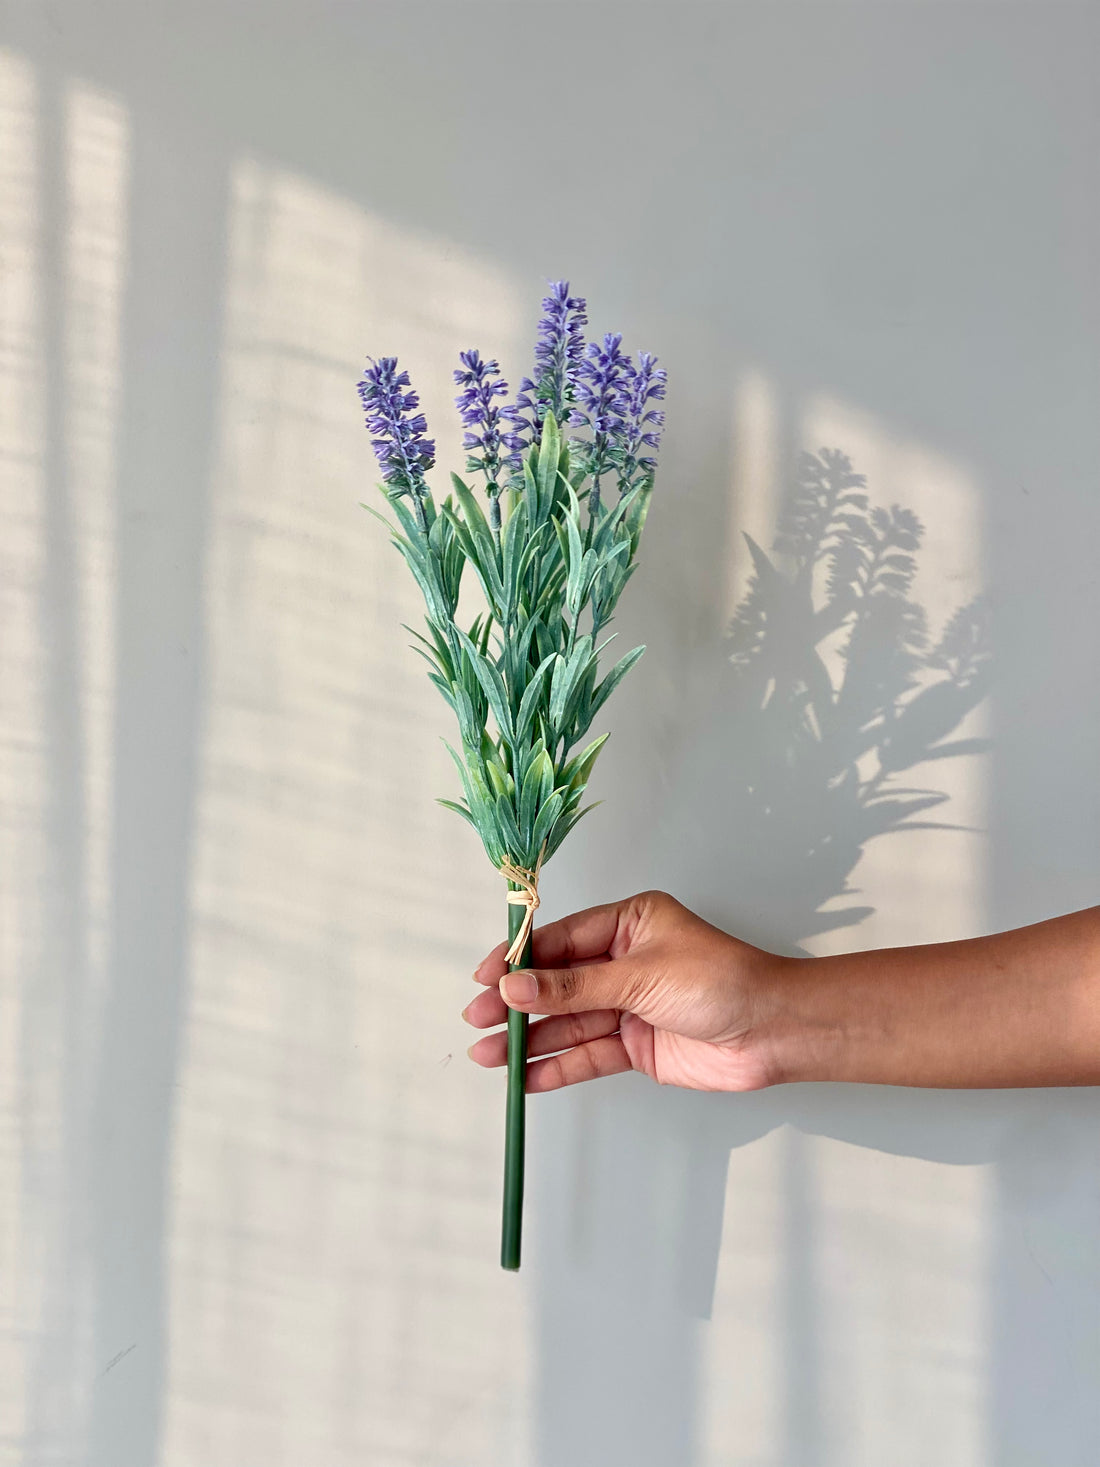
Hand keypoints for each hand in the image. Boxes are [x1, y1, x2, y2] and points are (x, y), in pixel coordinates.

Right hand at [462, 890, 785, 1092]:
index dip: (519, 959)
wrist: (774, 1032)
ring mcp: (629, 1004)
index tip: (484, 977)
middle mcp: (624, 960)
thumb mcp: (641, 976)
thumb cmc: (722, 982)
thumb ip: (575, 986)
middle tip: (476, 1020)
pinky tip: (527, 1078)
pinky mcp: (637, 1045)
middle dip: (517, 1003)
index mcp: (628, 923)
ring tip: (490, 1056)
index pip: (560, 939)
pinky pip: (589, 1053)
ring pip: (569, 1022)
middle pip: (558, 983)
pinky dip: (559, 1066)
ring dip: (531, 1039)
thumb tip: (516, 986)